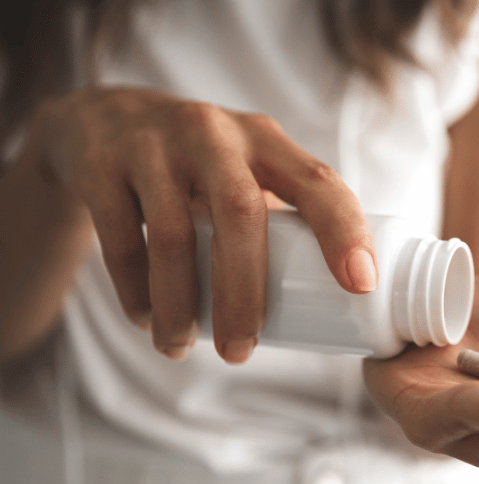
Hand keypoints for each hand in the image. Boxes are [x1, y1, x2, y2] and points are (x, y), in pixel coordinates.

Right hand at [28, 86, 376, 362]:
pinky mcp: (102, 166)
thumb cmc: (201, 164)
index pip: (319, 182)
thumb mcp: (247, 169)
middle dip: (244, 295)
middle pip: (241, 215)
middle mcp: (215, 133)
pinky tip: (146, 319)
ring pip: (174, 237)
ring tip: (182, 347)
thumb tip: (328, 304)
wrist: (103, 120)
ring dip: (181, 306)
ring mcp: (154, 145)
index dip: (345, 232)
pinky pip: (122, 241)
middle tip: (240, 352)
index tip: (360, 287)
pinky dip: (135, 291)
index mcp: (266, 141)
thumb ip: (282, 216)